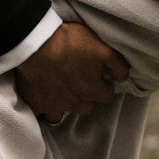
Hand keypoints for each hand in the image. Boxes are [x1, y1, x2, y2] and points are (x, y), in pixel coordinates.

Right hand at [15, 18, 131, 125]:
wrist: (36, 44)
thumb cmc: (70, 43)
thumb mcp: (103, 48)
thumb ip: (117, 65)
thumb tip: (122, 78)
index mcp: (93, 90)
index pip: (107, 95)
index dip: (104, 85)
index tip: (99, 77)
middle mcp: (76, 103)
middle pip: (87, 107)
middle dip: (87, 96)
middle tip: (80, 81)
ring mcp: (55, 106)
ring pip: (65, 114)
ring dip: (67, 105)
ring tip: (63, 91)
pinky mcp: (37, 104)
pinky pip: (43, 116)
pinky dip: (45, 110)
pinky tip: (45, 101)